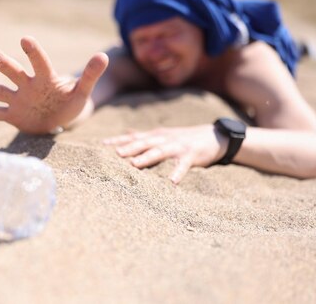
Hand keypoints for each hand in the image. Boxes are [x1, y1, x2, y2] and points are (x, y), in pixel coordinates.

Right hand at [0, 36, 108, 133]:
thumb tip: (103, 55)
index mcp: (45, 78)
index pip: (39, 63)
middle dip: (2, 63)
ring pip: (1, 91)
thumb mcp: (82, 92)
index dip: (33, 53)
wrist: (58, 120)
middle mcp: (28, 85)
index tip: (25, 40)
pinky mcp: (12, 114)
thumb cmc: (70, 103)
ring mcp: (18, 99)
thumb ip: (91, 75)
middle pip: (14, 72)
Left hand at [103, 125, 226, 183]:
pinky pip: (183, 166)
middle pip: (143, 142)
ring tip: (134, 165)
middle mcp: (164, 138)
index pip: (133, 137)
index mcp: (155, 135)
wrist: (214, 136)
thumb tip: (127, 132)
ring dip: (146, 158)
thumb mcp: (164, 135)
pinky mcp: (191, 155)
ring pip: (159, 151)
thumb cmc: (184, 138)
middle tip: (114, 154)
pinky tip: (171, 182)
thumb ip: (145, 136)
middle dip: (128, 148)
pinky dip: (177, 173)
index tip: (101, 145)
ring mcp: (177, 146)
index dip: (118, 140)